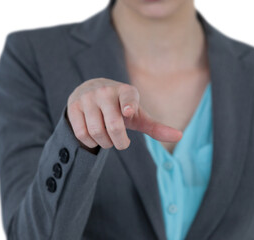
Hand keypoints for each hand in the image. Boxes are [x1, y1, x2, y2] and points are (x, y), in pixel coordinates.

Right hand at [66, 78, 182, 150]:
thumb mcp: (138, 116)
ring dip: (105, 143)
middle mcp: (105, 92)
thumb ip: (156, 127)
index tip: (128, 112)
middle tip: (122, 143)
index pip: (129, 97)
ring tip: (108, 138)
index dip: (129, 105)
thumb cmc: (120, 108)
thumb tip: (180, 136)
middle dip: (120, 142)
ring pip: (96, 132)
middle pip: (114, 126)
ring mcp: (87, 98)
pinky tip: (95, 137)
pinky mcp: (73, 106)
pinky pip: (81, 134)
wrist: (90, 91)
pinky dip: (90, 143)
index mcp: (125, 92)